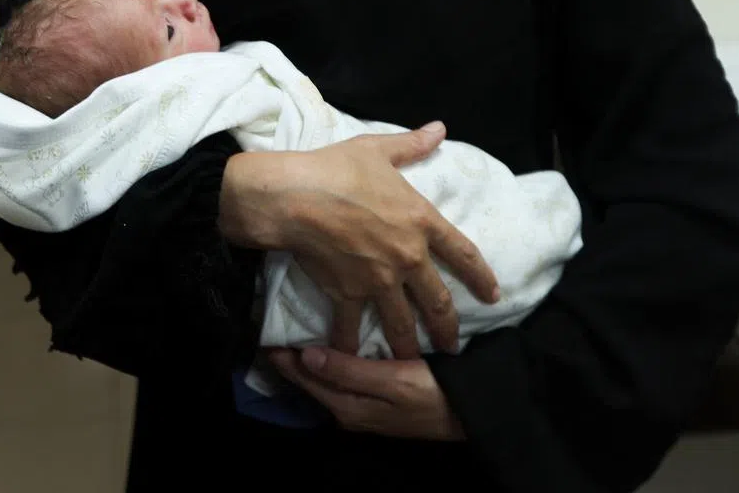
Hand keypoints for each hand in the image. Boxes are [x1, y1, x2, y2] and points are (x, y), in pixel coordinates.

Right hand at [218, 122, 499, 357]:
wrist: (296, 197)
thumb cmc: (336, 169)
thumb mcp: (377, 150)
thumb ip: (411, 145)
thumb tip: (439, 129)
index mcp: (421, 221)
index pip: (462, 253)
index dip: (481, 275)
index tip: (493, 294)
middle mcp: (407, 257)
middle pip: (437, 300)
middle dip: (448, 327)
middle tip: (455, 347)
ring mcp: (379, 280)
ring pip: (402, 322)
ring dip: (410, 345)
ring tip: (413, 362)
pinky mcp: (348, 294)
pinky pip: (352, 327)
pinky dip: (350, 345)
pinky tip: (350, 358)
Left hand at [269, 347, 463, 440]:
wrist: (474, 414)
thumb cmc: (435, 395)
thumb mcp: (393, 383)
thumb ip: (348, 372)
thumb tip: (304, 356)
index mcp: (348, 406)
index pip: (304, 377)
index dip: (283, 355)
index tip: (263, 330)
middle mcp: (350, 408)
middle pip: (312, 378)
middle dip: (291, 356)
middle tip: (272, 324)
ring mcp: (365, 405)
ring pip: (326, 377)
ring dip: (310, 357)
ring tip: (296, 328)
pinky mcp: (380, 396)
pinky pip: (344, 376)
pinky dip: (331, 359)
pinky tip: (333, 341)